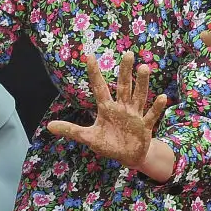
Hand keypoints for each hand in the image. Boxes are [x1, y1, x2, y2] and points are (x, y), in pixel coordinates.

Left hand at [47, 51, 167, 167]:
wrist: (128, 156)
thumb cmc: (108, 144)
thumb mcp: (88, 137)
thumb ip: (71, 130)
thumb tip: (49, 126)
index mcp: (106, 108)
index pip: (99, 88)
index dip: (94, 74)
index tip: (89, 57)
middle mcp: (121, 108)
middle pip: (123, 87)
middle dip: (125, 72)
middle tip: (128, 54)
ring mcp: (134, 115)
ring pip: (138, 96)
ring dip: (141, 83)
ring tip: (144, 67)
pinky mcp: (145, 126)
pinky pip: (151, 116)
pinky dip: (156, 108)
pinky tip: (162, 97)